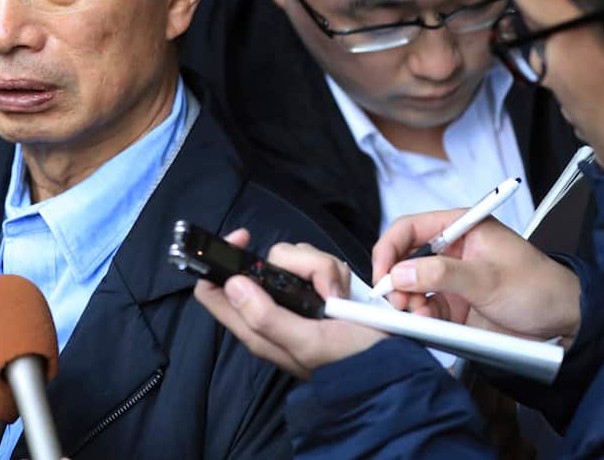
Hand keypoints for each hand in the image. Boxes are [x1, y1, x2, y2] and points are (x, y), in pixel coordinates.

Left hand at [193, 229, 384, 379]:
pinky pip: (318, 263)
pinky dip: (334, 272)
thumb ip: (266, 317)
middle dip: (295, 263)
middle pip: (263, 261)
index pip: (212, 289)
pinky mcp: (318, 290)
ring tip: (337, 295)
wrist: (390, 365)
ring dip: (321, 269)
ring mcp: (295, 298)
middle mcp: (270, 308)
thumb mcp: (306, 343)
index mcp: (255, 326)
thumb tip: (232, 283)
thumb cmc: (349, 362)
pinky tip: (343, 292)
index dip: (218, 260)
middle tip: (321, 285)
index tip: (244, 239)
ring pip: (294, 258)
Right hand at [372, 209, 581, 344]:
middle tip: (396, 300)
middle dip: (396, 280)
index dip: (390, 248)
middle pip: (405, 259)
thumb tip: (401, 273)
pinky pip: (425, 308)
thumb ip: (441, 274)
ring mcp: (452, 278)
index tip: (382, 273)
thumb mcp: (488, 278)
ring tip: (418, 315)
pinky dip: (421, 317)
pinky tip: (428, 324)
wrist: (566, 323)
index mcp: (462, 227)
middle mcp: (452, 251)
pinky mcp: (454, 304)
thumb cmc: (540, 287)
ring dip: (408, 302)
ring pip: (411, 287)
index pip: (410, 228)